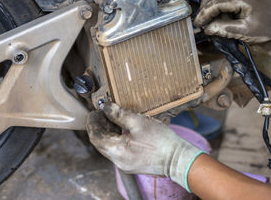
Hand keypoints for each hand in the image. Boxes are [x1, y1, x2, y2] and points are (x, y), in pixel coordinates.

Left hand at [86, 103, 204, 190]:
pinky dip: (117, 138)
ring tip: (113, 117)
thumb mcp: (138, 122)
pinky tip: (123, 128)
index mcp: (116, 151)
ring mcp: (125, 164)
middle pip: (101, 142)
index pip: (95, 136)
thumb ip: (118, 114)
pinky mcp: (132, 164)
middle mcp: (118, 161)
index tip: (95, 110)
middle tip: (103, 111)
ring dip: (108, 131)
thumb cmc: (160, 141)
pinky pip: (118, 149)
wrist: (178, 159)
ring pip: (109, 145)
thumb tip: (106, 107)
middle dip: (100, 125)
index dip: (93, 122)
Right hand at [194, 0, 270, 42]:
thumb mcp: (247, 32)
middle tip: (202, 20)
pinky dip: (221, 3)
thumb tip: (208, 29)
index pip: (216, 2)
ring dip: (213, 4)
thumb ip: (225, 29)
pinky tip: (222, 15)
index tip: (198, 23)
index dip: (204, 13)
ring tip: (213, 20)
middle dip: (205, 6)